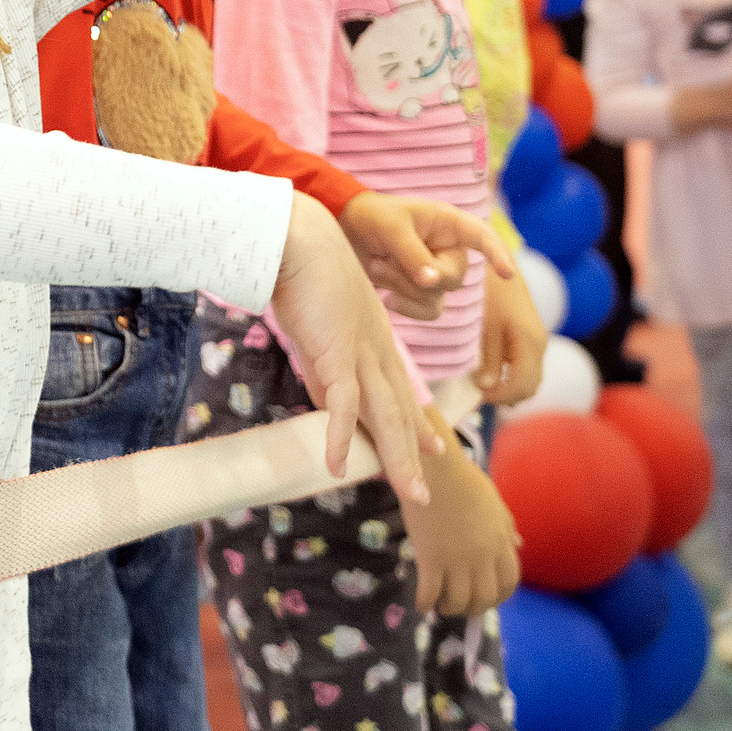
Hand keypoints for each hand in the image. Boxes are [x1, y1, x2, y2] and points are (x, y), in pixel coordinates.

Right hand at [271, 194, 441, 504]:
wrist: (299, 236)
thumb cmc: (303, 266)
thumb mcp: (319, 319)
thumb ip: (324, 353)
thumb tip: (321, 385)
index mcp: (373, 338)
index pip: (399, 390)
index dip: (416, 423)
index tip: (432, 447)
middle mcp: (375, 349)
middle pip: (399, 412)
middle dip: (412, 454)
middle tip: (423, 492)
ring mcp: (360, 354)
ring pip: (386, 417)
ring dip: (398, 459)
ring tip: (411, 495)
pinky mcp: (336, 354)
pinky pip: (342, 406)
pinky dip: (339, 438)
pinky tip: (336, 466)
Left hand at [336, 192, 513, 320]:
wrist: (347, 232)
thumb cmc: (373, 218)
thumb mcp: (392, 229)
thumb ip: (413, 255)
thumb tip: (433, 283)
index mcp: (449, 224)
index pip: (483, 237)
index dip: (497, 254)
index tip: (507, 274)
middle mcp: (449, 250)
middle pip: (453, 279)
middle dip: (416, 276)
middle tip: (382, 261)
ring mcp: (438, 273)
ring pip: (438, 298)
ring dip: (406, 289)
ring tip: (377, 267)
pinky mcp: (422, 292)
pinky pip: (429, 312)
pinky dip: (408, 309)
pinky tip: (387, 299)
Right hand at [398, 435, 521, 616]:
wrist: (433, 466)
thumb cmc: (462, 478)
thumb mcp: (494, 502)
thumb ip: (506, 527)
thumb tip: (517, 546)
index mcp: (500, 541)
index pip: (509, 582)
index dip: (499, 596)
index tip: (487, 598)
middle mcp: (482, 555)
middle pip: (485, 597)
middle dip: (475, 608)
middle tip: (462, 606)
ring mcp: (456, 558)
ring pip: (459, 600)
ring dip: (451, 609)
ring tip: (441, 606)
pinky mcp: (430, 557)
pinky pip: (430, 591)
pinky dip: (426, 603)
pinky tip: (421, 604)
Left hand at [475, 259, 547, 406]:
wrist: (500, 262)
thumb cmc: (490, 291)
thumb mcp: (485, 325)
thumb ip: (488, 358)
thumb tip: (485, 388)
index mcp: (530, 342)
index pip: (522, 385)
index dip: (500, 396)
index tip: (477, 397)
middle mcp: (540, 344)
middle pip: (530, 387)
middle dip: (506, 396)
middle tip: (478, 396)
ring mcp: (538, 341)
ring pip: (531, 379)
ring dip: (510, 388)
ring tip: (482, 387)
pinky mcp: (532, 338)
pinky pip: (527, 368)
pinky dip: (512, 377)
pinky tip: (490, 373)